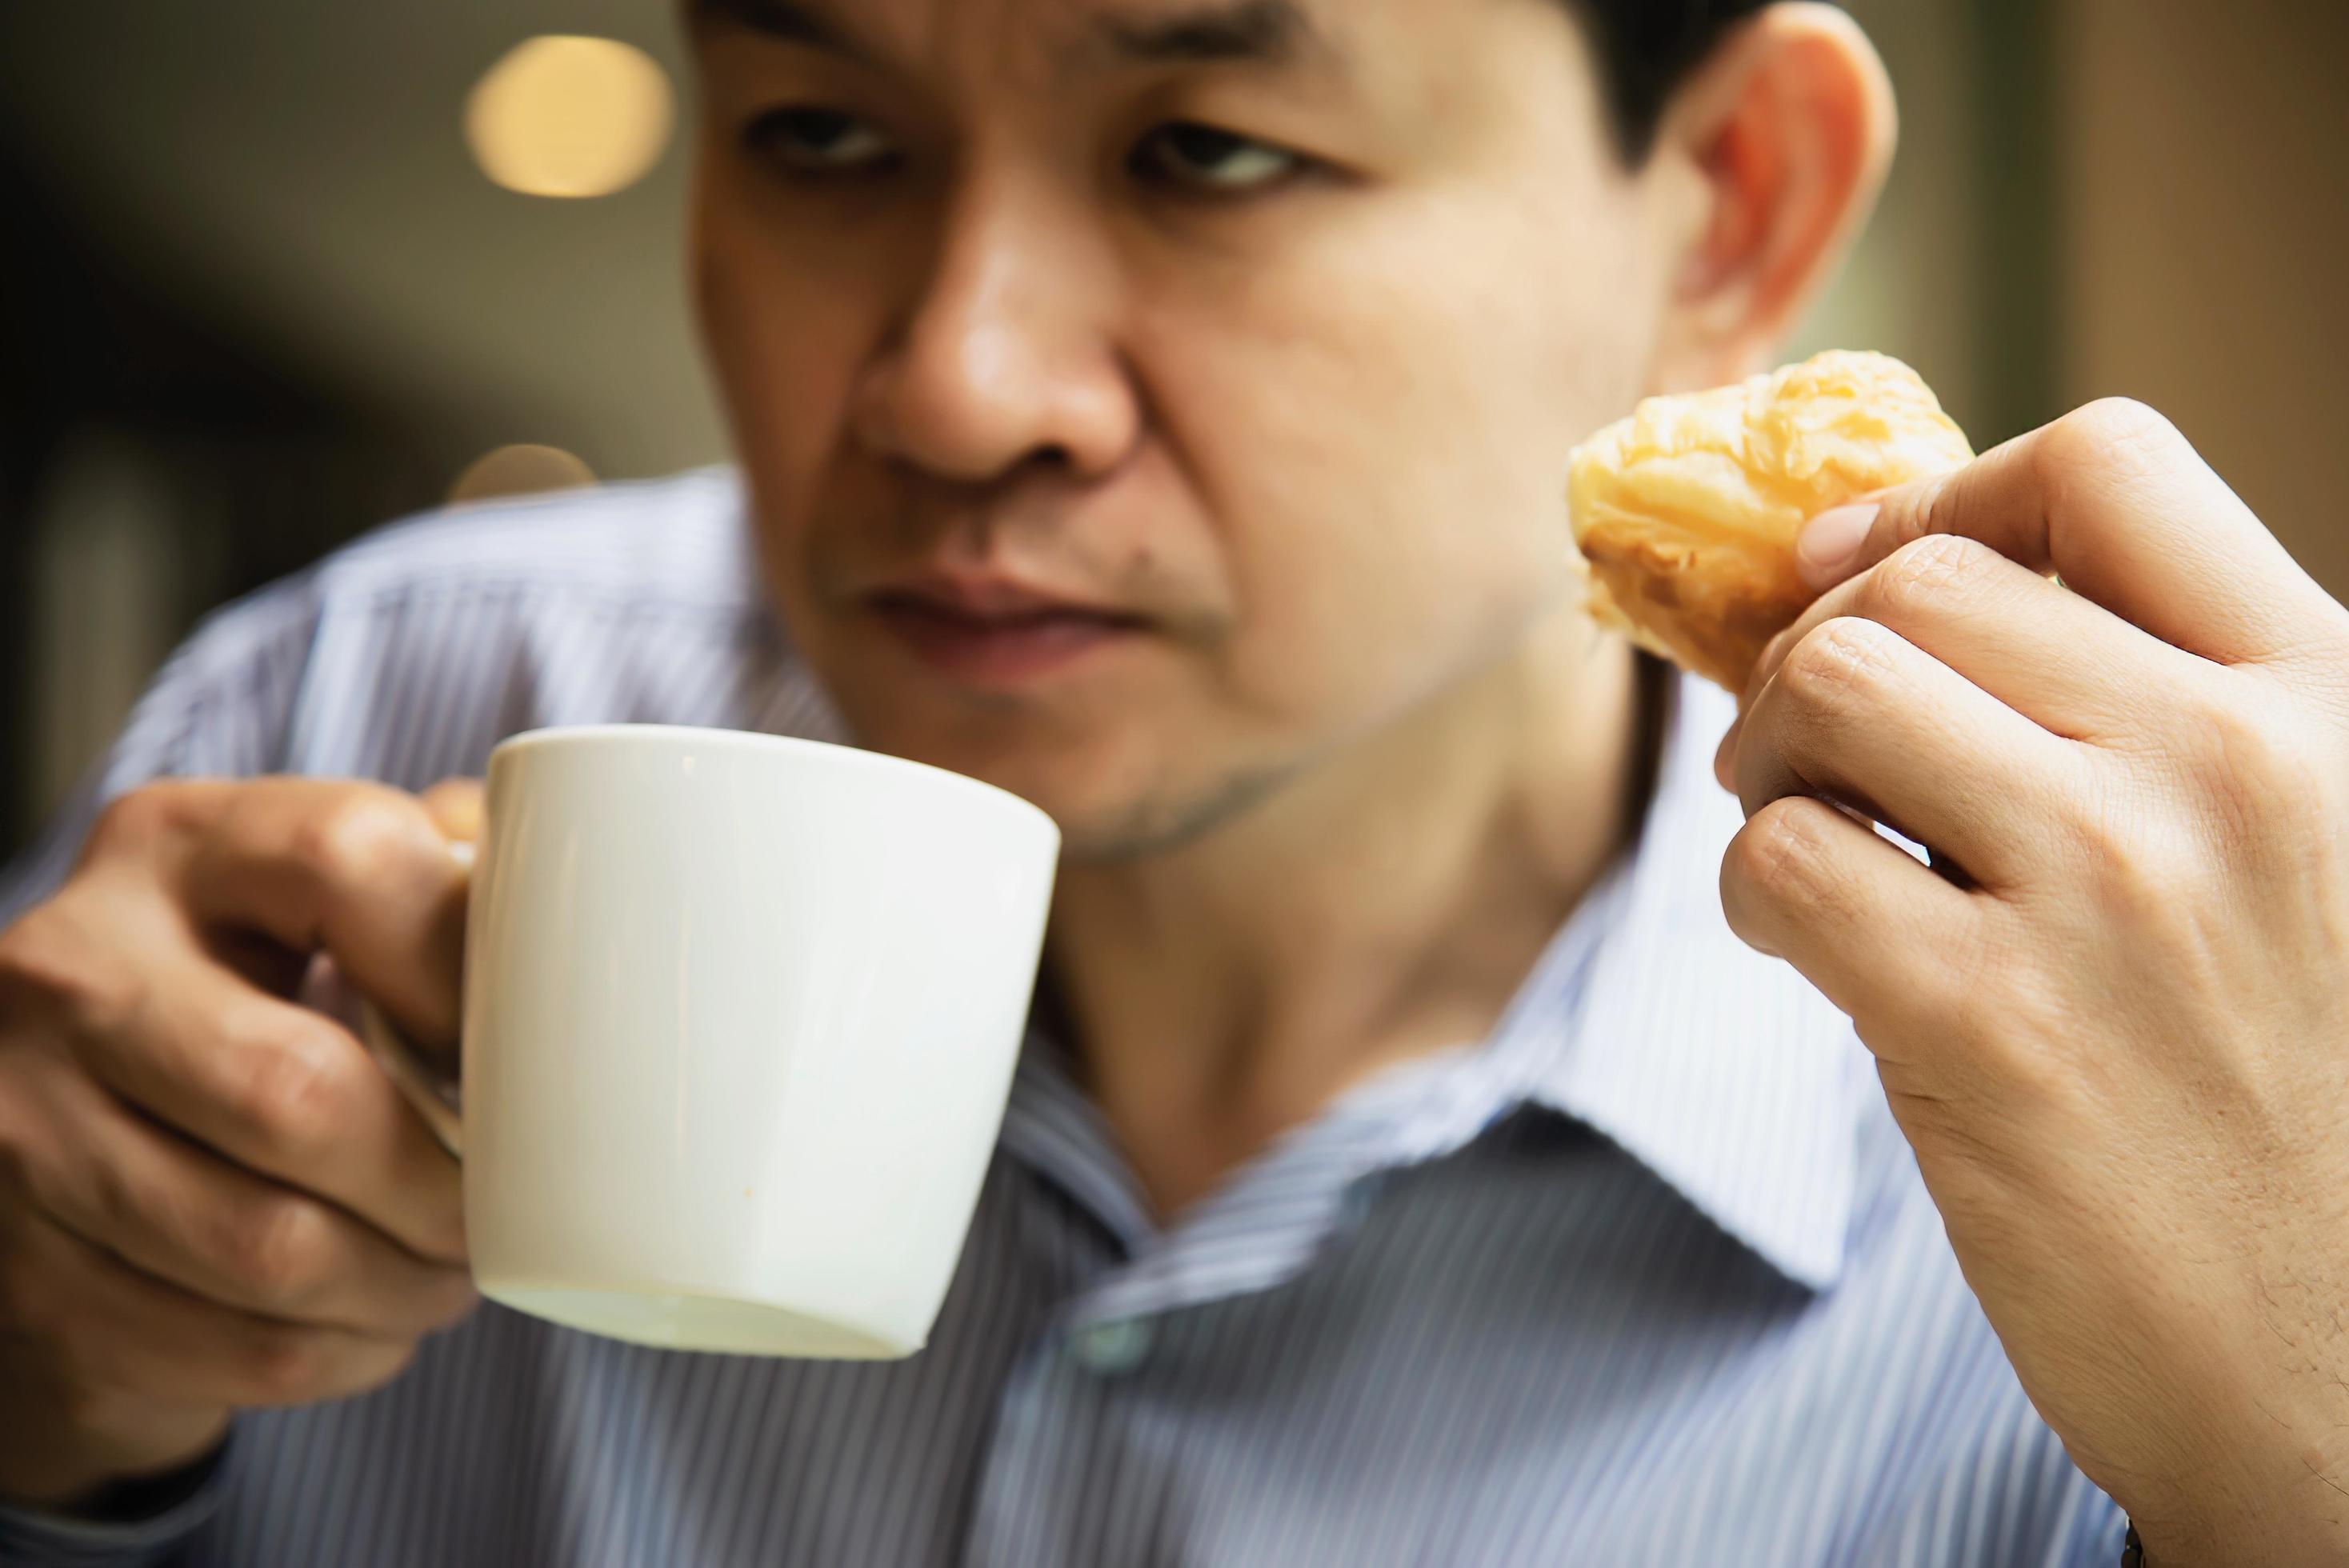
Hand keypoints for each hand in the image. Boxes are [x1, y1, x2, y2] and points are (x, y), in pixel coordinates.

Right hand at [0, 778, 482, 1507]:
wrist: (57, 1132)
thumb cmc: (246, 998)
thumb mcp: (310, 905)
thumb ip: (434, 881)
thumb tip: (586, 903)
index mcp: (174, 849)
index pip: (347, 862)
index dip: (462, 969)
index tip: (519, 1047)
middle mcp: (70, 972)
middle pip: (299, 1093)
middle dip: (438, 1181)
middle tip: (499, 1209)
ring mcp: (23, 1126)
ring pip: (268, 1249)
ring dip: (400, 1285)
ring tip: (450, 1272)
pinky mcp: (28, 1275)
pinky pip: (231, 1345)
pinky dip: (340, 1351)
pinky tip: (374, 1322)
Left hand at [1712, 399, 2348, 1566]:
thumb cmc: (2313, 1112)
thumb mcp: (2307, 862)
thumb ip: (2161, 726)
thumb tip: (1897, 592)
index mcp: (2332, 703)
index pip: (2108, 466)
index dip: (1942, 497)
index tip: (1864, 566)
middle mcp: (2236, 769)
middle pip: (1920, 583)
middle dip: (1821, 648)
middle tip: (1810, 748)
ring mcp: (2115, 896)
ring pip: (1831, 688)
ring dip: (1771, 758)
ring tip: (1803, 833)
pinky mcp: (1992, 1035)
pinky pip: (1780, 864)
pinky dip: (1754, 893)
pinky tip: (1808, 948)